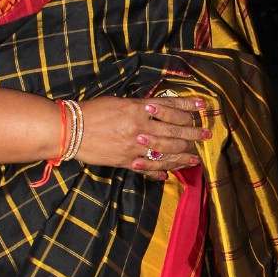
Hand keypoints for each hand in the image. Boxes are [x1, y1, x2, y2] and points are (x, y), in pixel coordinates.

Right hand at [75, 96, 210, 177]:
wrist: (70, 130)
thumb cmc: (92, 111)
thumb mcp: (119, 102)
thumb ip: (140, 107)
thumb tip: (158, 110)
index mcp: (138, 108)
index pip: (170, 108)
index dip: (187, 108)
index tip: (203, 107)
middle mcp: (140, 127)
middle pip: (174, 131)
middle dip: (193, 134)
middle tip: (207, 135)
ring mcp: (135, 146)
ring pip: (166, 152)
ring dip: (183, 155)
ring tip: (195, 158)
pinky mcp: (126, 161)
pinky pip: (148, 168)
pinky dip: (160, 171)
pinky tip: (169, 174)